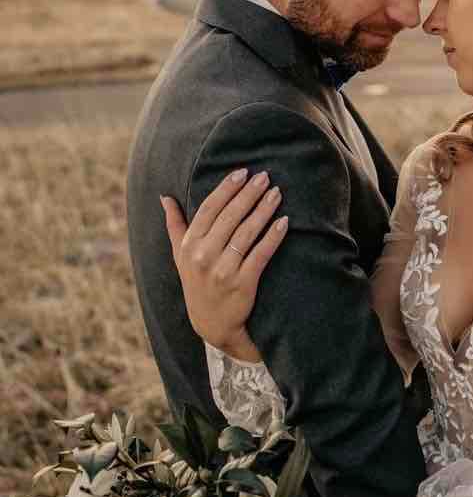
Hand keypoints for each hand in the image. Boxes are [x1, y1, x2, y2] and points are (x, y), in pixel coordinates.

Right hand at [160, 168, 287, 360]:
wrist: (212, 324)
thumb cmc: (197, 283)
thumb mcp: (180, 256)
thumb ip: (175, 226)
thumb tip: (164, 197)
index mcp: (189, 246)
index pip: (208, 209)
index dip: (226, 189)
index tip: (242, 172)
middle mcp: (203, 256)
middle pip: (230, 217)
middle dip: (248, 194)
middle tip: (265, 176)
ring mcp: (223, 270)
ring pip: (246, 233)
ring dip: (263, 210)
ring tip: (276, 193)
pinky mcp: (243, 283)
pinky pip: (261, 254)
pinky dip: (273, 236)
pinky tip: (284, 221)